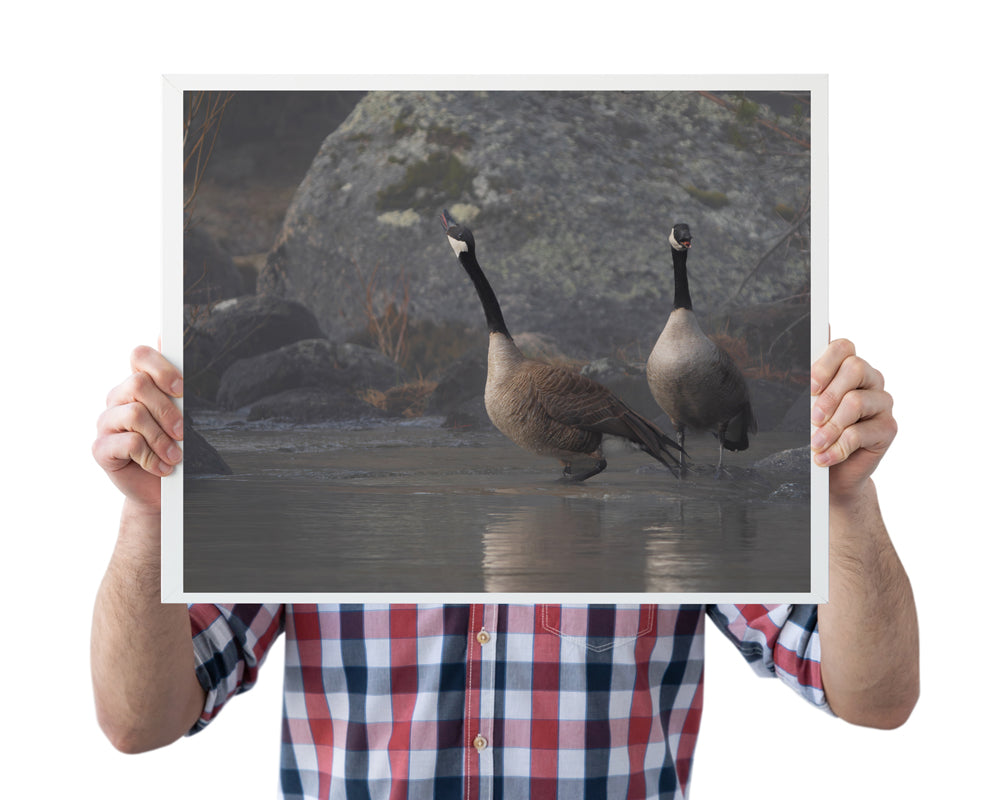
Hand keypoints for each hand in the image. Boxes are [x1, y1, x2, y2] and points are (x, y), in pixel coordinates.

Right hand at [92, 345, 183, 514]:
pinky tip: (162, 467)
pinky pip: (128, 443)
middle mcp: (118, 399)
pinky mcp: (101, 449)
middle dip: (168, 410)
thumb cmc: (174, 448)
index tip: (181, 389)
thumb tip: (172, 343)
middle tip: (183, 432)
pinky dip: (151, 457)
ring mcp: (106, 423)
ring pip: (135, 414)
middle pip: (139, 385)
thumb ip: (177, 386)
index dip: (161, 368)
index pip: (139, 356)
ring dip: (161, 437)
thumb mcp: (182, 416)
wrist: (161, 490)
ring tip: (175, 455)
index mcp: (137, 385)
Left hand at [810, 338, 896, 502]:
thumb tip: (796, 362)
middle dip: (828, 395)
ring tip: (815, 444)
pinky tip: (824, 457)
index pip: (843, 347)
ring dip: (830, 426)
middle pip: (855, 368)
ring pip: (856, 401)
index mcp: (848, 367)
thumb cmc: (817, 433)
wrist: (833, 472)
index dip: (825, 364)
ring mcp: (881, 402)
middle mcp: (870, 379)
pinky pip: (861, 432)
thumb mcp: (806, 408)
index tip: (809, 386)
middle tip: (813, 418)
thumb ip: (807, 385)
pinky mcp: (888, 427)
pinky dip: (837, 447)